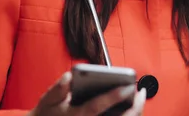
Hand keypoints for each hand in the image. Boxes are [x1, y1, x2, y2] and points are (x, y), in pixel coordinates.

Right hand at [27, 72, 146, 115]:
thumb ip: (58, 89)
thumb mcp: (48, 101)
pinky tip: (133, 106)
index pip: (97, 107)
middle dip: (133, 107)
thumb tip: (69, 77)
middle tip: (141, 92)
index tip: (128, 86)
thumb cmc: (47, 114)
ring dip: (134, 112)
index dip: (113, 96)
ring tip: (140, 96)